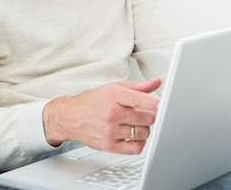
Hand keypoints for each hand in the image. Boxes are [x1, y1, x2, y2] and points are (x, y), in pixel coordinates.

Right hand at [42, 78, 161, 154]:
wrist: (70, 116)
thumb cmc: (92, 101)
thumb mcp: (114, 88)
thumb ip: (138, 86)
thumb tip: (157, 82)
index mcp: (114, 95)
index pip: (144, 101)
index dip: (157, 104)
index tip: (160, 105)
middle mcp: (112, 113)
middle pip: (148, 118)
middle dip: (151, 116)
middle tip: (146, 114)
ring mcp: (110, 130)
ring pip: (144, 133)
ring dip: (145, 129)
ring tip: (138, 124)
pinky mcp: (108, 145)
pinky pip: (135, 148)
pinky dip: (140, 143)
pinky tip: (134, 136)